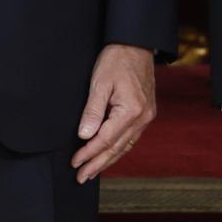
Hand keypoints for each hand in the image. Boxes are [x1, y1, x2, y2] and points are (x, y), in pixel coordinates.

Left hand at [71, 43, 155, 183]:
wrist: (135, 45)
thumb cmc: (116, 60)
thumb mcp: (99, 83)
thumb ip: (92, 110)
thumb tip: (84, 135)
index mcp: (131, 111)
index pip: (105, 140)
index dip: (88, 153)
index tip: (75, 163)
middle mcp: (142, 119)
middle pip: (117, 148)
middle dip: (98, 163)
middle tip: (81, 177)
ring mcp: (146, 117)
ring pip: (125, 146)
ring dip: (108, 160)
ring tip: (92, 171)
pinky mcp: (145, 113)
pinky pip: (130, 138)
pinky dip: (118, 149)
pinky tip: (109, 154)